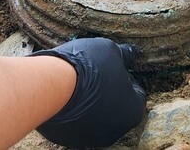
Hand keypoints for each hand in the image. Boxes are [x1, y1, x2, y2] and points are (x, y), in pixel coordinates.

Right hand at [29, 38, 145, 147]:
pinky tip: (66, 96)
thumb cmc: (89, 68)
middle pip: (116, 108)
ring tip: (78, 84)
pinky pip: (74, 123)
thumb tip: (131, 53)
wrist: (52, 86)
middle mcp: (116, 130)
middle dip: (109, 93)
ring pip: (95, 117)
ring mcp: (91, 138)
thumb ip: (125, 54)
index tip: (115, 68)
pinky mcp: (67, 139)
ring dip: (91, 104)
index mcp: (133, 111)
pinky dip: (72, 112)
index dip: (126, 78)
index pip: (136, 94)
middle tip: (96, 75)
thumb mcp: (111, 51)